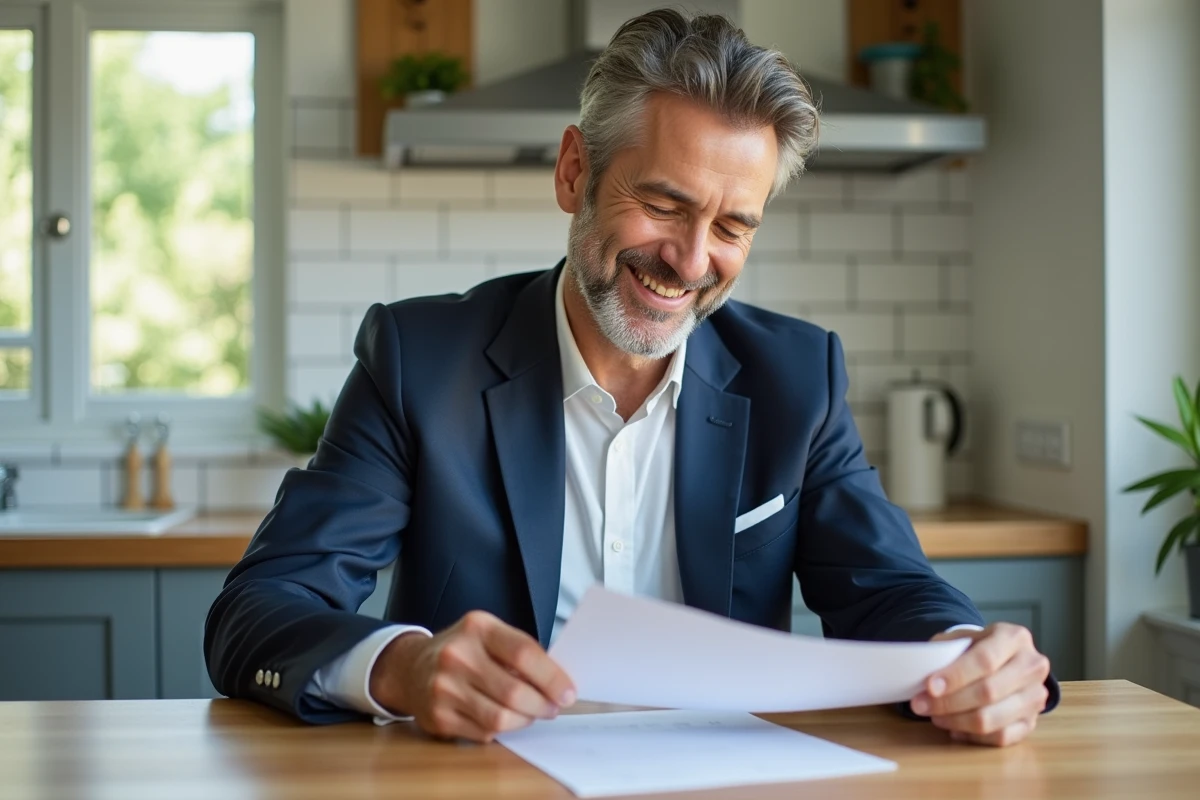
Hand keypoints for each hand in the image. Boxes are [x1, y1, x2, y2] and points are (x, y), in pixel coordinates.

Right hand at [369, 610, 575, 742]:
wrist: (410, 667)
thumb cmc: (463, 650)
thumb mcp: (488, 634)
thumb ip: (519, 651)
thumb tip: (559, 681)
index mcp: (478, 627)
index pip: (524, 653)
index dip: (552, 677)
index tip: (568, 692)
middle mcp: (457, 655)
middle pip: (514, 691)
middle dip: (542, 705)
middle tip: (552, 707)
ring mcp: (444, 687)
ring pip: (500, 718)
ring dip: (525, 720)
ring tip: (531, 714)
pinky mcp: (438, 716)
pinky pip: (484, 732)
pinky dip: (501, 729)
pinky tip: (503, 719)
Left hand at [911, 623, 1050, 746]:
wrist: (1001, 659)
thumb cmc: (976, 648)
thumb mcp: (960, 639)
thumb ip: (945, 652)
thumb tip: (922, 673)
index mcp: (1014, 637)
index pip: (985, 660)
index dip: (956, 676)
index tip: (929, 686)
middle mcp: (1032, 666)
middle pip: (989, 692)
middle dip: (949, 702)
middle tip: (920, 705)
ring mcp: (1036, 696)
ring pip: (994, 719)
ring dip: (957, 721)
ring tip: (935, 717)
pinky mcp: (1032, 722)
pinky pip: (1001, 737)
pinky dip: (973, 737)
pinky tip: (954, 729)